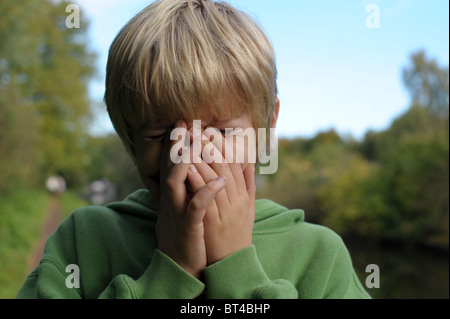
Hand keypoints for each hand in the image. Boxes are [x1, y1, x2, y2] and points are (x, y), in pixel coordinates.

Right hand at [155, 121, 226, 278]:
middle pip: (168, 168)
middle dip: (176, 145)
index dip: (175, 143)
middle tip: (184, 123)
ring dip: (186, 163)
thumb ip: (193, 191)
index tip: (183, 123)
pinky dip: (206, 193)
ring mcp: (177, 215)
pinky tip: (220, 181)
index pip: (170, 164)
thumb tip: (203, 172)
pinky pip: (196, 209)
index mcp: (173, 197)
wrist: (184, 269)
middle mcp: (171, 202)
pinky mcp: (189, 229)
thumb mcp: (188, 211)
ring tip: (198, 144)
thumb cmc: (191, 237)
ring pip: (175, 184)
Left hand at [187, 133, 255, 264]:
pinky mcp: (213, 221)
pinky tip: (187, 168)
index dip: (223, 146)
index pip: (234, 165)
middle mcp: (236, 200)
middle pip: (224, 167)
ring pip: (214, 178)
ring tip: (190, 142)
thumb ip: (249, 186)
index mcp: (243, 195)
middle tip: (198, 128)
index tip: (211, 131)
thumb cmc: (238, 234)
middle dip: (210, 146)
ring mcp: (226, 210)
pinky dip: (197, 181)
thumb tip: (250, 163)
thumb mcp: (248, 209)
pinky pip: (205, 197)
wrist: (232, 263)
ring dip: (202, 158)